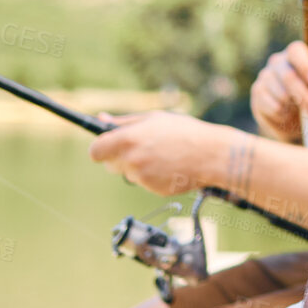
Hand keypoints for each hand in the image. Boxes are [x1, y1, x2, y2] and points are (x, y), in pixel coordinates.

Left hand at [87, 111, 229, 195]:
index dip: (99, 149)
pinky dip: (152, 176)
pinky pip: (144, 182)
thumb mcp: (154, 119)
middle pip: (109, 165)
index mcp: (128, 139)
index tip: (106, 147)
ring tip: (161, 155)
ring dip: (137, 166)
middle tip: (140, 148)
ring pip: (128, 174)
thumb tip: (100, 119)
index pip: (95, 151)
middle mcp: (131, 160)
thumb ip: (124, 122)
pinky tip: (168, 166)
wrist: (212, 154)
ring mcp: (142, 177)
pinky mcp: (153, 189)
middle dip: (119, 158)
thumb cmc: (184, 132)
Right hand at [250, 41, 307, 142]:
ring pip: (279, 94)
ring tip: (304, 116)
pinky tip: (289, 117)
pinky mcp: (258, 95)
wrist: (295, 118)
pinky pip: (270, 106)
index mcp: (296, 54)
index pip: (297, 51)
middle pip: (288, 76)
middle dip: (303, 96)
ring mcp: (265, 78)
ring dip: (294, 108)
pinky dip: (283, 115)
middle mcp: (278, 62)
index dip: (305, 65)